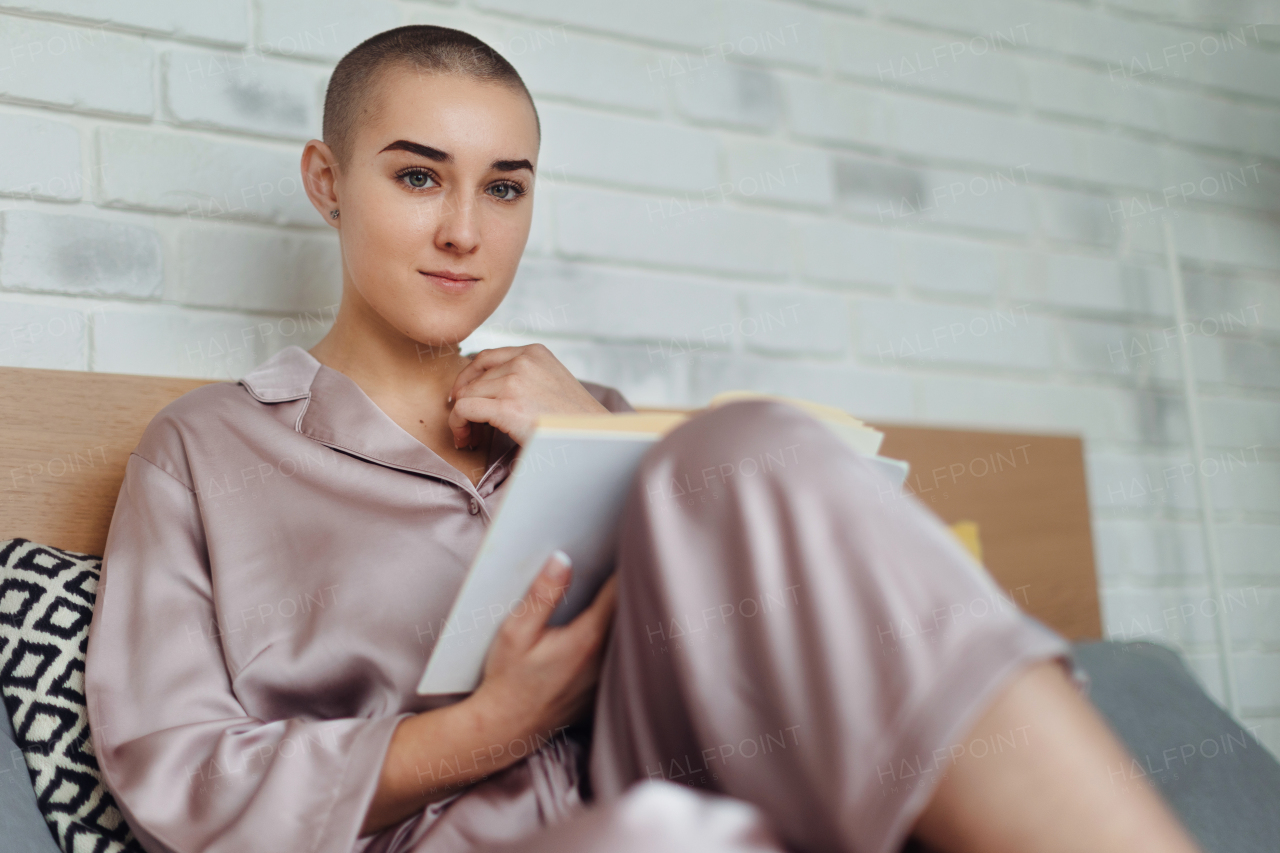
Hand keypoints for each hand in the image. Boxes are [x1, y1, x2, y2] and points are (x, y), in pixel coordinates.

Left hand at [447, 344, 609, 447]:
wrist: (593, 439)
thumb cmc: (573, 421)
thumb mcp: (550, 384)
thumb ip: (523, 378)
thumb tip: (484, 388)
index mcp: (535, 352)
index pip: (485, 358)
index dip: (468, 379)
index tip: (464, 398)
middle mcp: (523, 360)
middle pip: (473, 378)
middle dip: (464, 401)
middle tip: (468, 424)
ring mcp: (514, 381)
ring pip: (465, 394)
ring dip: (462, 417)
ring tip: (471, 436)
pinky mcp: (507, 405)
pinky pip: (464, 409)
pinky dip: (458, 424)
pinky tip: (467, 438)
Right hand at [470, 551, 618, 743]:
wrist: (506, 730)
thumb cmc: (506, 680)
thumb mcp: (514, 632)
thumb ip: (541, 595)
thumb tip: (563, 559)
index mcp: (587, 638)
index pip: (620, 591)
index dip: (627, 562)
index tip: (630, 537)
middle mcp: (606, 657)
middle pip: (631, 608)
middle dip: (630, 577)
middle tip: (627, 546)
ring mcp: (609, 674)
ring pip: (630, 629)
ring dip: (628, 603)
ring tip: (622, 572)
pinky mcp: (605, 684)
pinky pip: (622, 649)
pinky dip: (621, 628)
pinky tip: (611, 613)